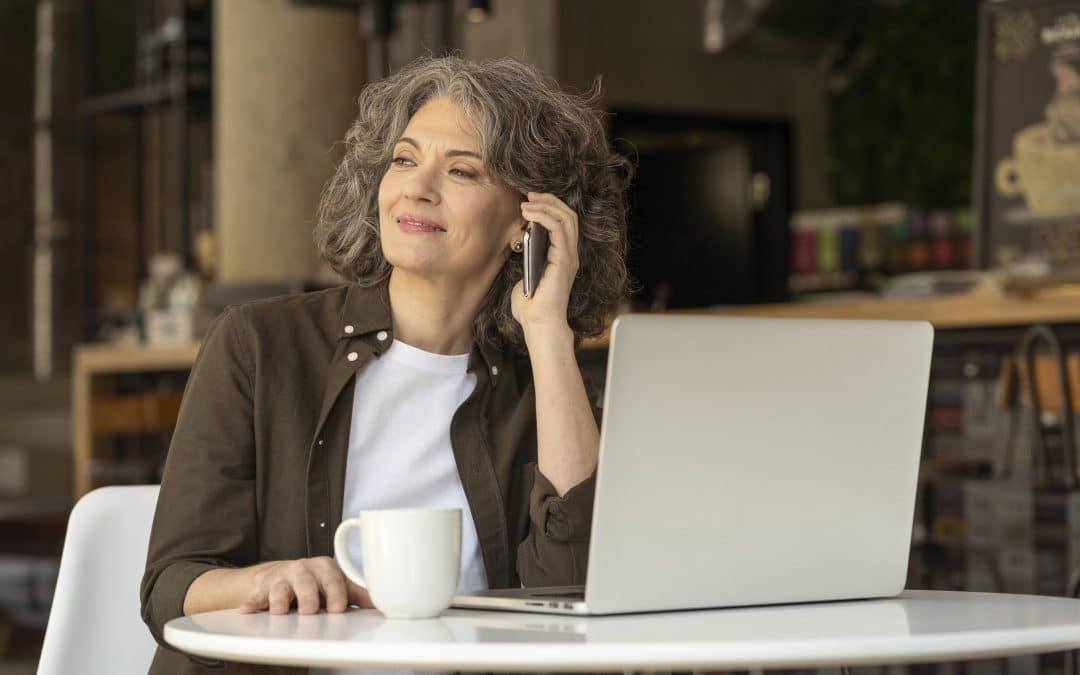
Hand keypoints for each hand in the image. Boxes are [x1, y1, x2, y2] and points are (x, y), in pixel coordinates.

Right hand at [237, 556, 372, 614]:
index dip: (337, 594)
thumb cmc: (314, 582)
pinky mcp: (262, 588)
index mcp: (326, 569)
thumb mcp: (335, 585)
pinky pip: (256, 596)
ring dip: (280, 599)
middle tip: (311, 610)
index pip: (334, 580)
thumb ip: (355, 593)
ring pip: (282, 588)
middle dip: (309, 596)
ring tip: (280, 611)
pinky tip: (247, 610)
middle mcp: (304, 570)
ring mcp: (282, 578)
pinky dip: (251, 603)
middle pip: (308, 582)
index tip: (339, 608)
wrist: (279, 575)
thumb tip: (382, 603)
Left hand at [512, 191, 578, 340]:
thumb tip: (518, 245)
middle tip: (529, 195)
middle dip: (548, 200)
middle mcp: (569, 254)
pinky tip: (529, 214)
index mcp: (562, 257)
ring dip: (546, 205)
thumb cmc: (531, 307)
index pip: (563, 222)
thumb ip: (527, 261)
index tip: (529, 200)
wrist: (539, 324)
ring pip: (566, 218)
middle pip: (568, 215)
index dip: (549, 207)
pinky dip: (544, 217)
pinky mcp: (564, 260)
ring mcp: (569, 257)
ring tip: (527, 203)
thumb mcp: (525, 276)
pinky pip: (558, 229)